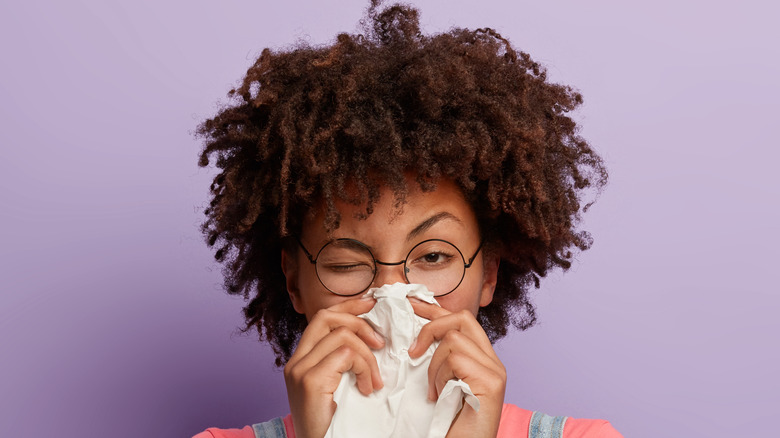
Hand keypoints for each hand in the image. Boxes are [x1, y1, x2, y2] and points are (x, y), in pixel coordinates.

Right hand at [283, 298, 384, 437]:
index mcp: (301, 361)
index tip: (372, 305)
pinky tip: (368, 388)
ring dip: (368, 356)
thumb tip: (373, 338)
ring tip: (375, 381)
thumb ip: (343, 364)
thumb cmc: (334, 425)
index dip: (349, 307)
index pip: (322, 318)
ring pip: (343, 335)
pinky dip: (365, 367)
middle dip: (359, 321)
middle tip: (381, 342)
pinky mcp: (310, 381)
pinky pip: (347, 355)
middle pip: (326, 316)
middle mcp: (295, 362)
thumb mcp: (338, 388)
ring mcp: (300, 370)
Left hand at [408, 300, 505, 437]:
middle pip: (463, 318)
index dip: (435, 309)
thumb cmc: (449, 425)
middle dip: (432, 327)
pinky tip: (439, 397)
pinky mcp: (491, 382)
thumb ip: (440, 361)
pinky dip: (439, 376)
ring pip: (454, 339)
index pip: (461, 321)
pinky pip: (455, 359)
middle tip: (413, 352)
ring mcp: (495, 371)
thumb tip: (416, 339)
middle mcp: (494, 363)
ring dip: (434, 365)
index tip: (411, 305)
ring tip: (434, 390)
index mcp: (483, 361)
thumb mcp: (442, 385)